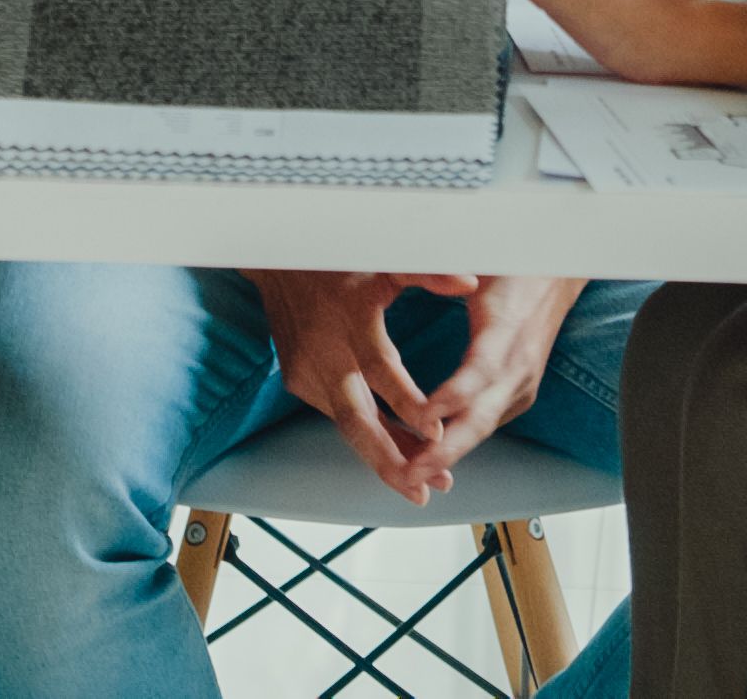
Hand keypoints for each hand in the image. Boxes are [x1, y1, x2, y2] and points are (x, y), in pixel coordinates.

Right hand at [247, 270, 448, 497]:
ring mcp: (308, 369)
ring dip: (382, 458)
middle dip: (389, 457)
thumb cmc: (340, 258)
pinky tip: (396, 459)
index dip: (407, 402)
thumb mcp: (385, 256)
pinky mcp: (299, 381)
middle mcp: (326, 349)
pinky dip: (367, 439)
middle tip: (421, 489)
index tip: (437, 431)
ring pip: (348, 426)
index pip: (381, 367)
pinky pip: (338, 417)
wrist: (276, 259)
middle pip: (355, 416)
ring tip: (419, 488)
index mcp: (352, 315)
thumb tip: (470, 282)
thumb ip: (428, 272)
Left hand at [381, 274, 590, 493]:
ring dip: (448, 455)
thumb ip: (445, 270)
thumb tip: (407, 258)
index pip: (480, 371)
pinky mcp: (519, 390)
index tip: (423, 419)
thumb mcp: (482, 257)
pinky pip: (488, 422)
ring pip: (484, 426)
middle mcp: (519, 363)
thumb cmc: (515, 262)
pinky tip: (431, 458)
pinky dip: (459, 443)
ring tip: (410, 476)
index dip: (452, 397)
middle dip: (445, 450)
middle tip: (409, 472)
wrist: (560, 272)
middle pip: (483, 415)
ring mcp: (522, 381)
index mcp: (507, 327)